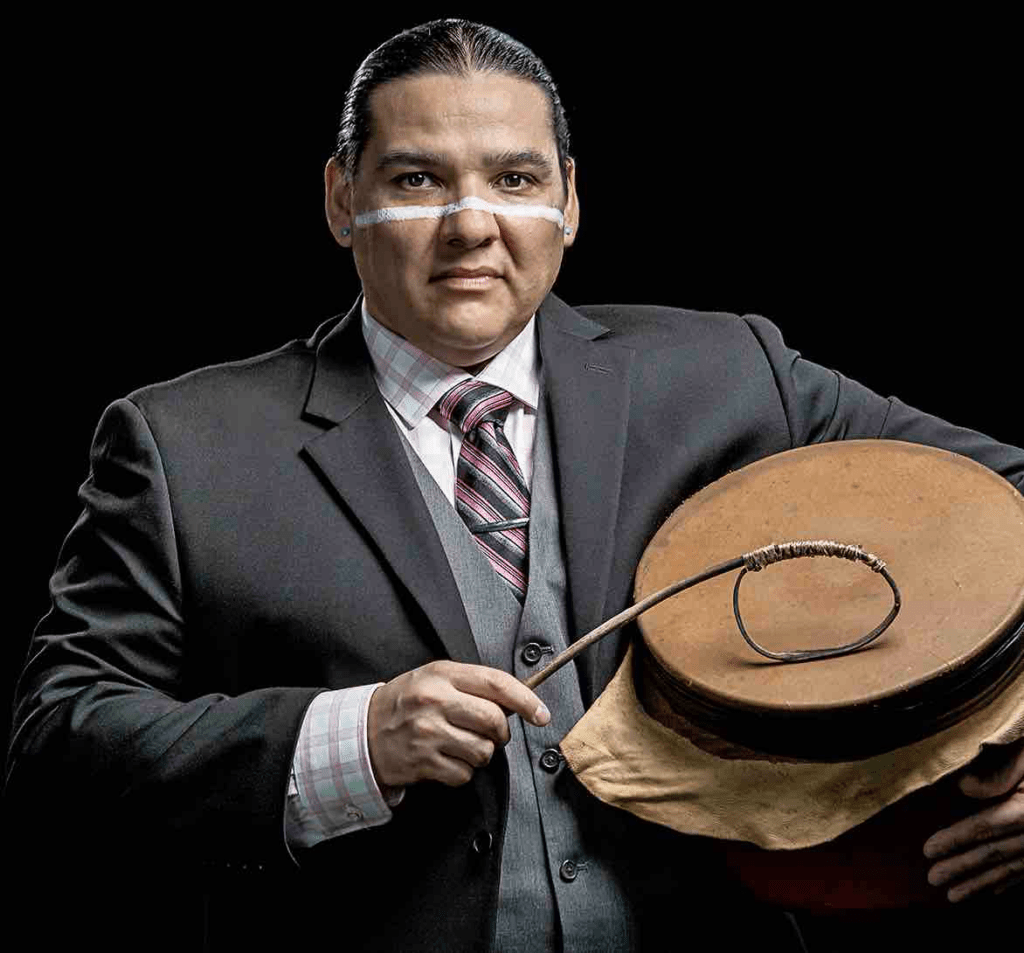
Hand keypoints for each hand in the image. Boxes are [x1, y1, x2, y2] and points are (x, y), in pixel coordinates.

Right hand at [367, 660, 549, 787]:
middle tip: (493, 733)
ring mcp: (428, 732)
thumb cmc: (406, 702)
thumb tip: (519, 702)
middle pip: (494, 720)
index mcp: (442, 674)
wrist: (363, 732)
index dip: (526, 699)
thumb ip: (473, 685)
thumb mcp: (435, 679)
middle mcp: (435, 701)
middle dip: (501, 732)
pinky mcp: (423, 762)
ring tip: (461, 745)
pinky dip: (462, 771)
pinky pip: (464, 774)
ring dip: (481, 754)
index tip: (541, 713)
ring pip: (483, 751)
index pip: (496, 683)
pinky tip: (446, 759)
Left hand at [923, 740, 1022, 901]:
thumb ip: (1001, 769)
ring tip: (953, 896)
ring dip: (981, 883)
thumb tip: (964, 787)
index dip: (954, 840)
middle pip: (995, 854)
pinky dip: (1010, 881)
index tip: (928, 850)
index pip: (985, 827)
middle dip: (962, 869)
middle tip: (932, 879)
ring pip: (1012, 868)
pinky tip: (994, 890)